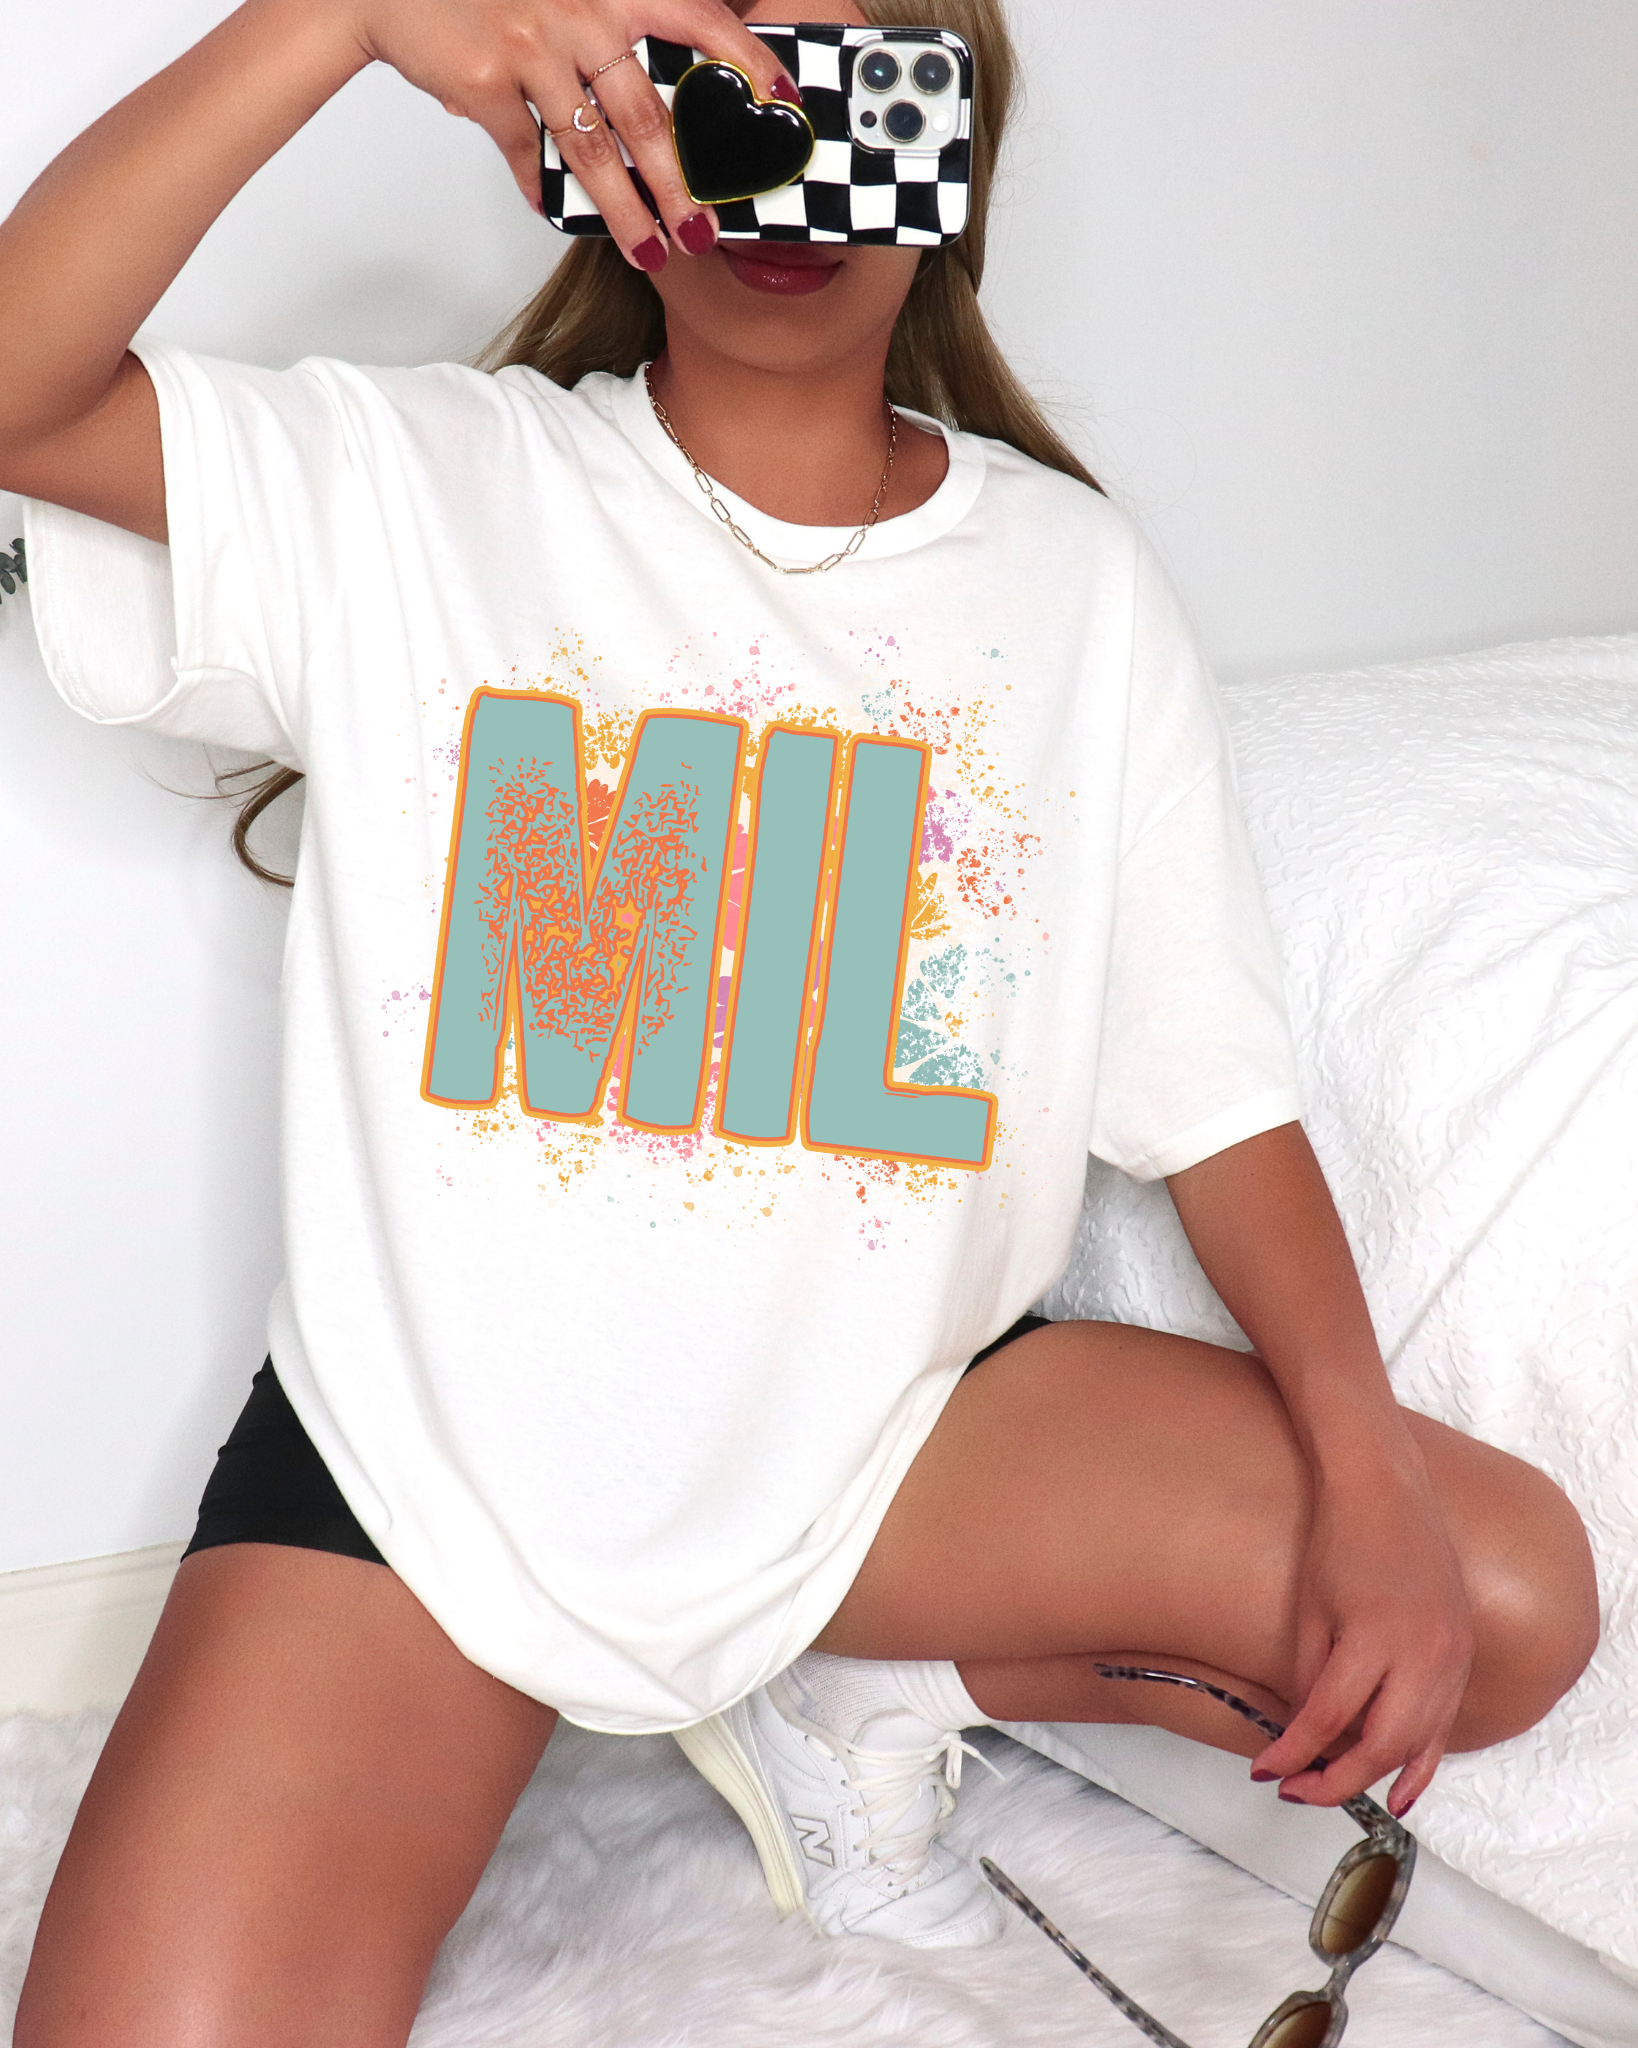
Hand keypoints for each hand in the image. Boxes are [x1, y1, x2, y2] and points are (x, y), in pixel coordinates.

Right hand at [348, 0, 793, 263]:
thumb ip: (613, 26)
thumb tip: (664, 97)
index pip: (700, 17)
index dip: (747, 59)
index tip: (783, 100)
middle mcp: (581, 11)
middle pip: (649, 116)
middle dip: (682, 187)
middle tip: (706, 233)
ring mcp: (533, 46)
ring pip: (594, 151)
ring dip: (626, 213)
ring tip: (651, 252)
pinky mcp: (487, 82)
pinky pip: (528, 152)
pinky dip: (541, 188)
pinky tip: (552, 211)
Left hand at [1250, 1456, 1473, 1817]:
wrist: (1387, 1491)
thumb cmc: (1340, 1540)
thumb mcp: (1310, 1609)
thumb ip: (1310, 1677)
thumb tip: (1305, 1734)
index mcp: (1374, 1638)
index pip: (1328, 1719)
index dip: (1293, 1753)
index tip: (1266, 1770)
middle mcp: (1422, 1654)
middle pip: (1380, 1746)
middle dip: (1333, 1780)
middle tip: (1293, 1789)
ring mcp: (1451, 1658)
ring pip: (1417, 1745)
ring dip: (1375, 1778)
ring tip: (1331, 1791)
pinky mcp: (1463, 1656)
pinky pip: (1445, 1726)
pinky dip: (1422, 1764)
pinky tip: (1401, 1793)